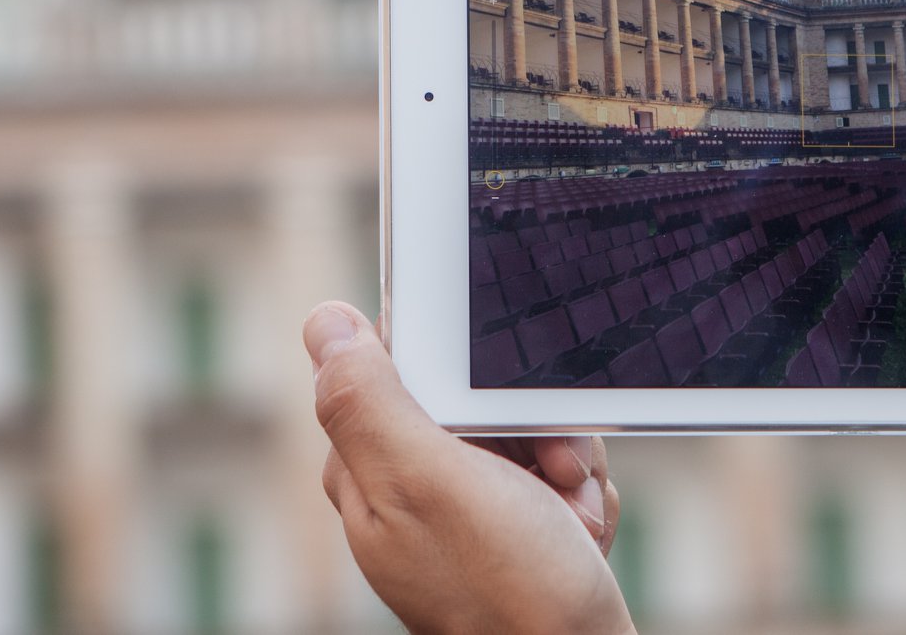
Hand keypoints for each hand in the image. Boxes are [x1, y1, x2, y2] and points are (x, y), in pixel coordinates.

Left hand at [304, 302, 634, 634]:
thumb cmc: (508, 585)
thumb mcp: (426, 478)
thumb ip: (367, 400)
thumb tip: (326, 320)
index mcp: (368, 466)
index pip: (405, 360)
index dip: (462, 368)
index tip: (498, 408)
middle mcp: (409, 484)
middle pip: (479, 393)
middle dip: (532, 422)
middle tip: (549, 471)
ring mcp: (464, 506)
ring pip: (530, 426)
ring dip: (568, 460)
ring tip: (566, 515)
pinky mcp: (513, 523)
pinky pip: (558, 470)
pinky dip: (580, 495)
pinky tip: (576, 531)